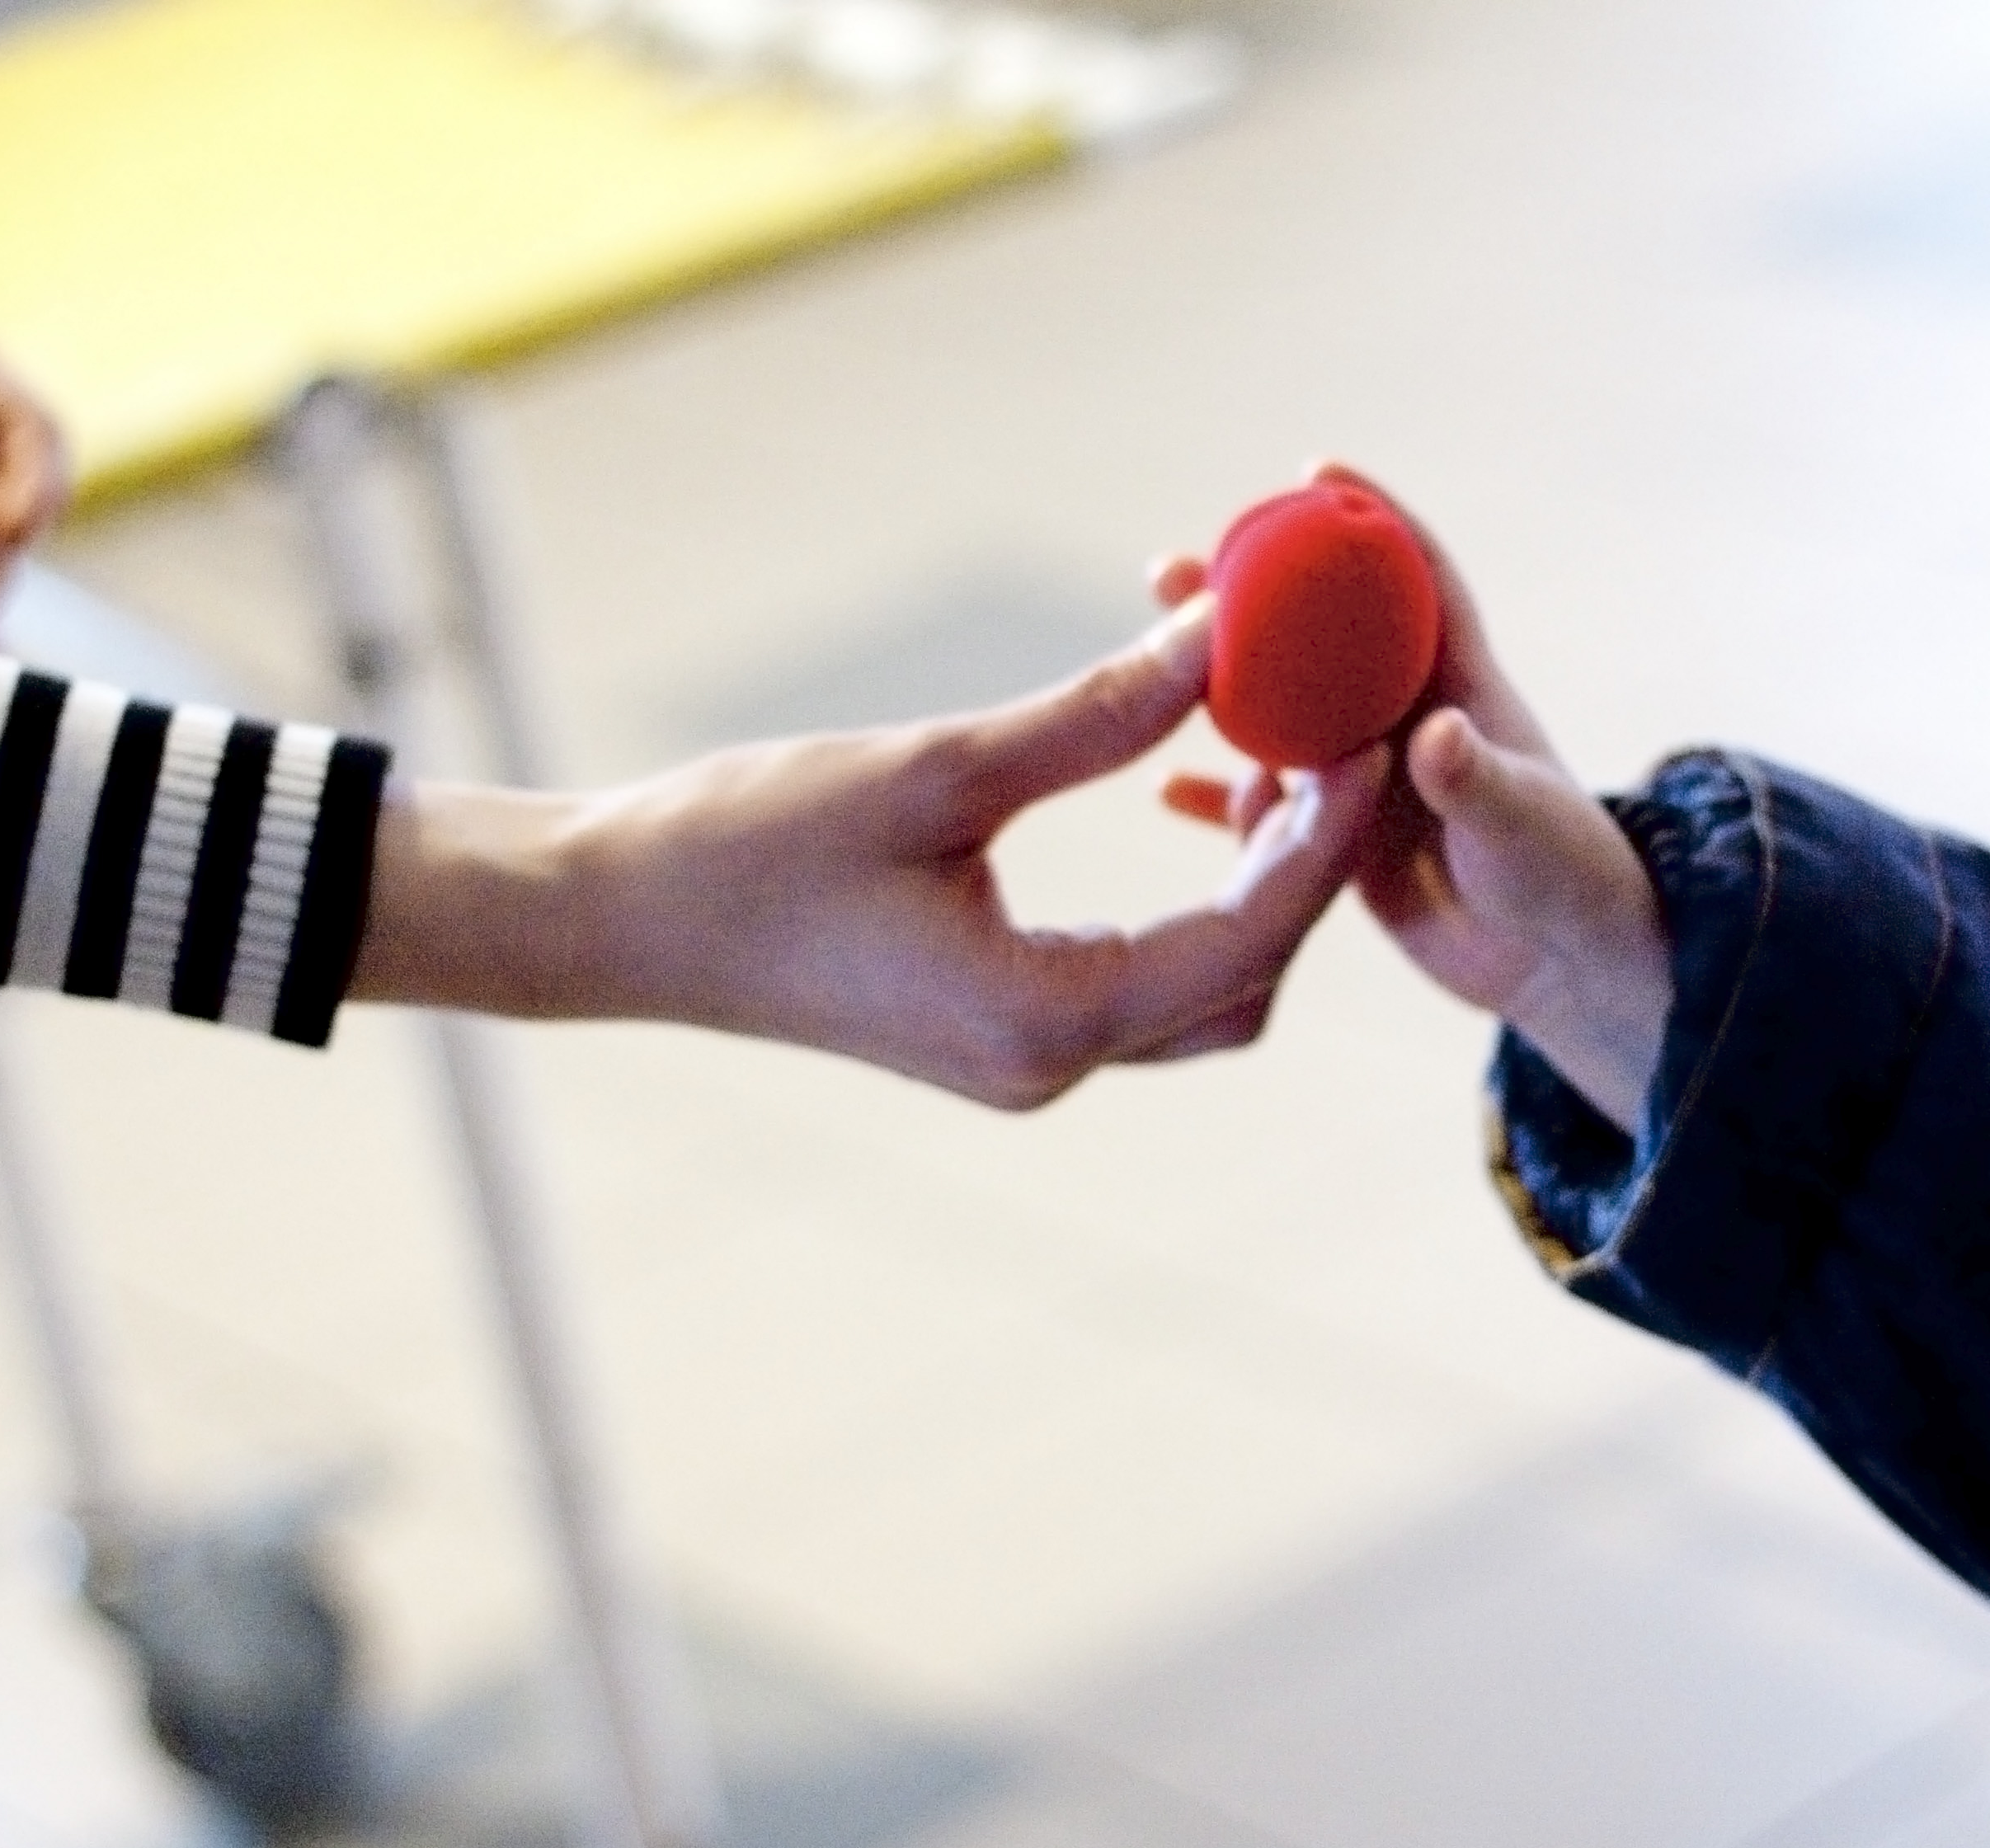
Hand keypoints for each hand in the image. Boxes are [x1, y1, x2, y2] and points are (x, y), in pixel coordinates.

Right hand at [350, 597, 1387, 1108]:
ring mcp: (1018, 1059)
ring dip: (1248, 891)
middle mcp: (1046, 1065)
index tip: (1373, 733)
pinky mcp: (990, 1031)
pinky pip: (1133, 982)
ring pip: (1196, 991)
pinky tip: (1191, 804)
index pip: (1242, 937)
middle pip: (1243, 984)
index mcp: (1042, 1021)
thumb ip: (1091, 717)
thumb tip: (1218, 639)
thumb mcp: (934, 769)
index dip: (1324, 838)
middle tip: (1337, 741)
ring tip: (1275, 760)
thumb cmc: (747, 847)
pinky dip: (1184, 905)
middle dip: (1307, 873)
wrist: (615, 923)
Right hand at [1158, 464, 1670, 1137]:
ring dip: (1222, 689)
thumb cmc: (1569, 883)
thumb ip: (1477, 780)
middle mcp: (1406, 721)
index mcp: (1460, 691)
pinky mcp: (1344, 842)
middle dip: (1252, 598)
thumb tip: (1433, 735)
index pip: (1416, 581)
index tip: (1315, 473)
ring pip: (1282, 716)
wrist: (1564, 971)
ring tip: (1149, 664)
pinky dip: (1221, 798)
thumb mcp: (1525, 830)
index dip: (1371, 521)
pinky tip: (1163, 792)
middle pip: (1318, 637)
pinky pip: (1269, 811)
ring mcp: (1368, 780)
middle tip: (1173, 571)